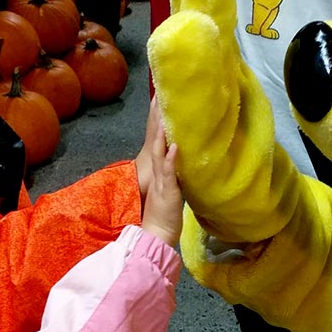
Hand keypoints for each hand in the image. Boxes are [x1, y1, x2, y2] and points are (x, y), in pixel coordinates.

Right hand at [137, 105, 182, 246]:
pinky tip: (174, 147)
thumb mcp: (168, 187)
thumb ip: (170, 171)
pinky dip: (170, 159)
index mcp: (157, 168)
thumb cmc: (163, 212)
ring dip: (161, 136)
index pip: (155, 141)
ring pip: (159, 154)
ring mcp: (160, 180)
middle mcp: (156, 171)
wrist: (156, 233)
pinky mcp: (166, 190)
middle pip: (154, 141)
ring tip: (164, 119)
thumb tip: (177, 155)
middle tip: (157, 98)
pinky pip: (168, 173)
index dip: (156, 121)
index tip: (159, 100)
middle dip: (155, 120)